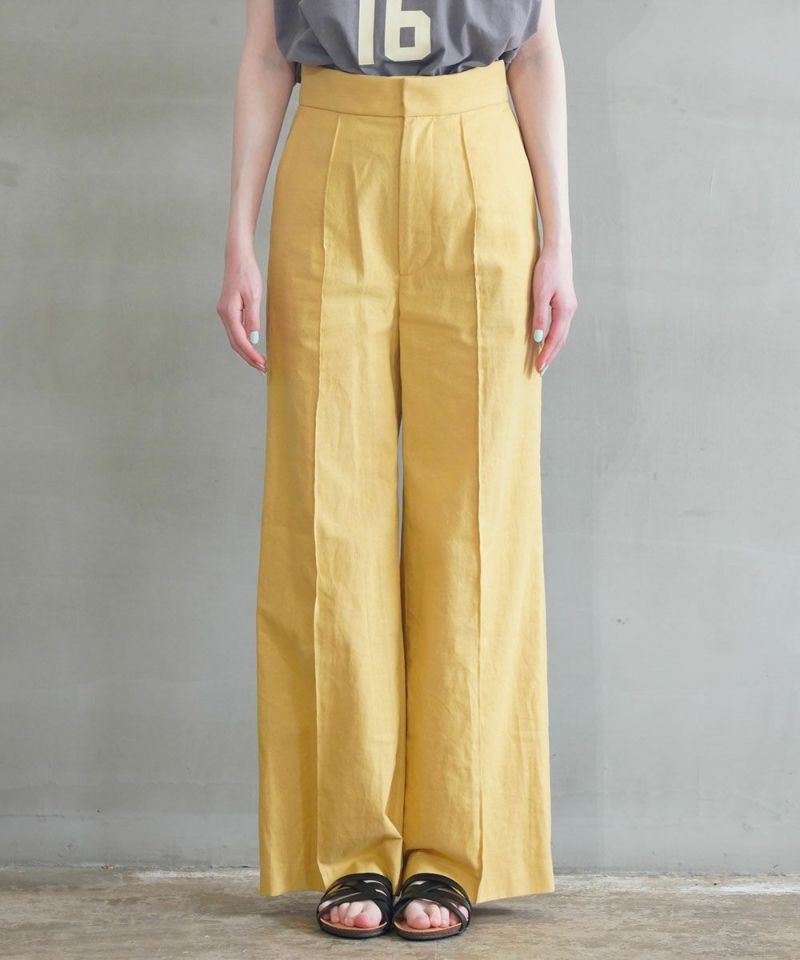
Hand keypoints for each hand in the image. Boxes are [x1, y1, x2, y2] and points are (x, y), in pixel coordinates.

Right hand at [216, 247, 267, 373]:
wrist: (238, 257)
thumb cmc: (247, 274)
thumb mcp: (254, 297)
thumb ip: (252, 319)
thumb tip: (253, 340)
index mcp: (228, 313)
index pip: (240, 340)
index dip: (251, 355)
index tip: (263, 365)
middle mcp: (223, 315)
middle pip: (235, 343)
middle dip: (248, 357)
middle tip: (263, 368)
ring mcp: (225, 313)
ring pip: (234, 338)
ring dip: (246, 351)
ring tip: (259, 362)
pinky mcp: (229, 310)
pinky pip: (235, 330)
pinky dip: (243, 342)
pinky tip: (252, 346)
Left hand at [529, 246, 577, 374]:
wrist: (558, 252)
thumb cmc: (547, 270)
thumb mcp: (540, 294)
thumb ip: (539, 316)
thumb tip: (537, 339)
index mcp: (565, 310)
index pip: (555, 339)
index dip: (546, 354)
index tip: (539, 367)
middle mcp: (569, 311)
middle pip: (560, 340)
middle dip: (550, 356)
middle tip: (540, 370)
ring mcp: (569, 308)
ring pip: (561, 334)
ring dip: (552, 348)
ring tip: (542, 360)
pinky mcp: (565, 304)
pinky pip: (560, 326)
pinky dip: (553, 338)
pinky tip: (546, 342)